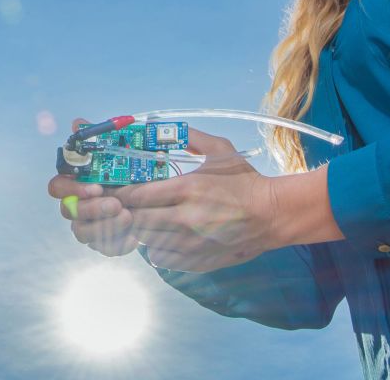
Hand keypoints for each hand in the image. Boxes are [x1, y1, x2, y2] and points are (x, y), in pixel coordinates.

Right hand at [46, 118, 139, 257]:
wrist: (157, 194)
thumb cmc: (133, 169)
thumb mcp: (122, 150)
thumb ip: (100, 137)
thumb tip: (77, 123)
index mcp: (76, 182)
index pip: (57, 187)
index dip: (72, 189)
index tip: (96, 186)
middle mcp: (77, 204)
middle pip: (68, 212)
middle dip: (91, 209)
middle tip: (116, 204)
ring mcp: (89, 225)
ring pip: (83, 233)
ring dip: (104, 227)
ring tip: (129, 217)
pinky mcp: (105, 242)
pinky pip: (104, 248)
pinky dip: (118, 244)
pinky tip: (134, 237)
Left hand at [113, 128, 277, 272]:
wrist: (272, 215)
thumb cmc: (245, 181)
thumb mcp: (220, 149)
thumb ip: (189, 137)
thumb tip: (160, 127)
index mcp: (187, 188)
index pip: (137, 196)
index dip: (122, 194)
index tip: (118, 190)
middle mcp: (185, 218)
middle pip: (136, 220)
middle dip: (128, 213)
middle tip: (129, 206)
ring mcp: (190, 244)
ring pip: (144, 241)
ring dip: (141, 231)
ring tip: (147, 220)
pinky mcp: (195, 261)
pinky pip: (159, 259)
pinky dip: (155, 249)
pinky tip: (163, 237)